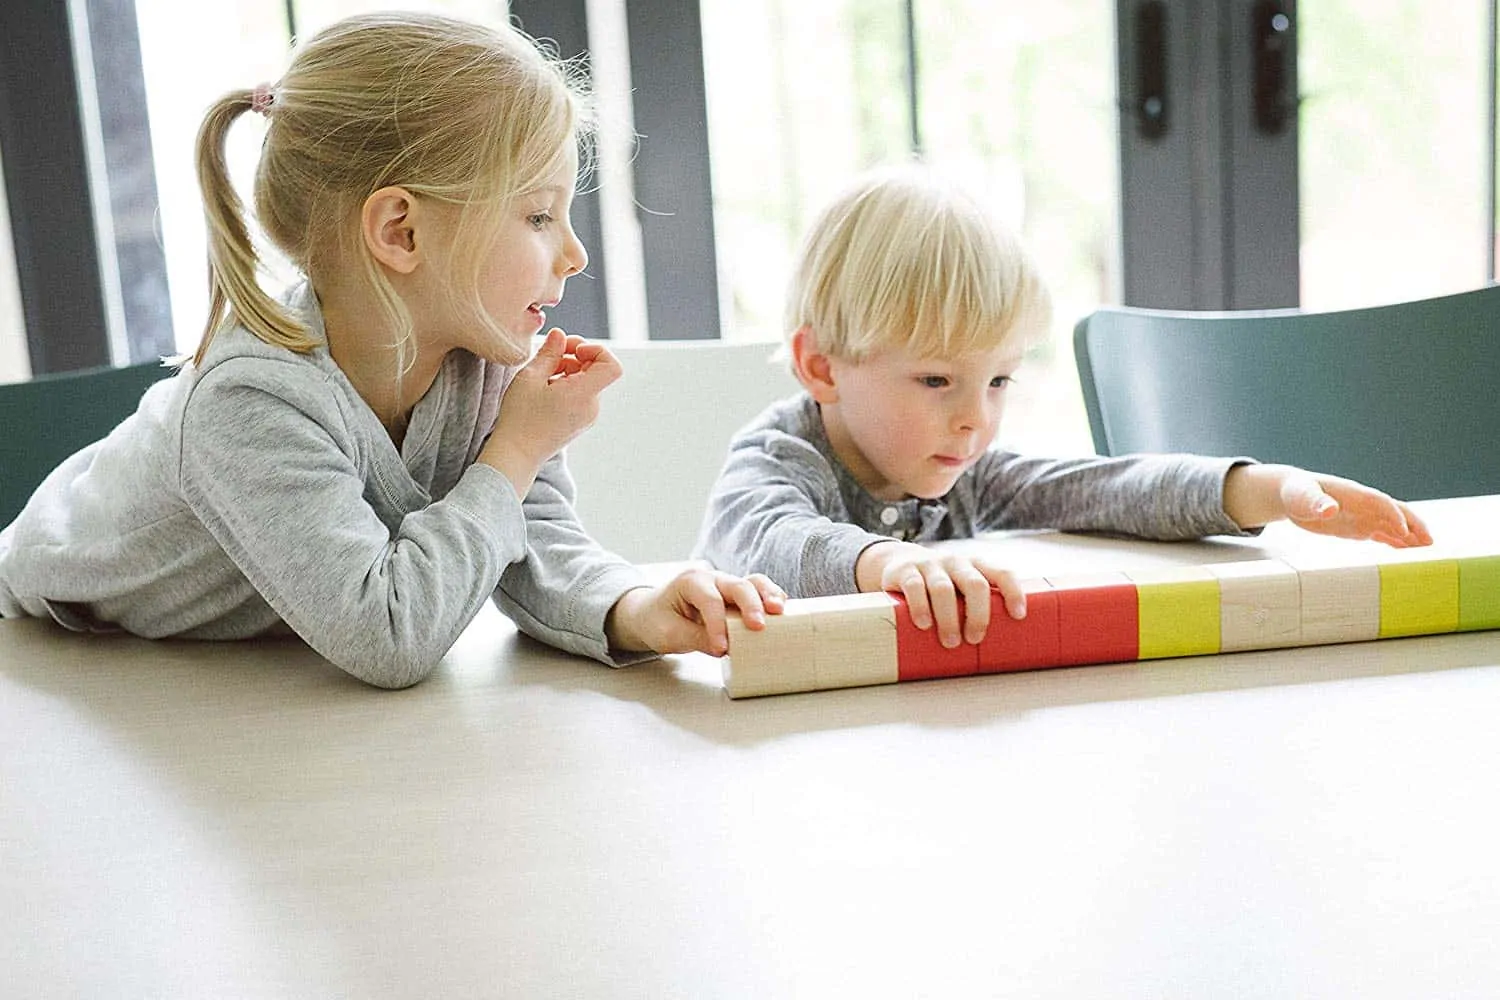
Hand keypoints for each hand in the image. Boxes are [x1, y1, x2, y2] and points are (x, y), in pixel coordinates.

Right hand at [480, 328, 621, 493]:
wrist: (516, 454)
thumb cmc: (520, 418)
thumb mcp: (529, 378)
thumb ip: (549, 353)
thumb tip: (560, 335)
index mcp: (583, 394)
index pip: (612, 366)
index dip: (597, 350)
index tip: (574, 350)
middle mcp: (591, 407)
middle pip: (596, 370)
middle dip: (574, 357)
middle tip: (550, 355)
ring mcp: (587, 416)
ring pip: (586, 381)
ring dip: (567, 370)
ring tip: (541, 375)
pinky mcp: (580, 421)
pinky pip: (580, 395)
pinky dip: (566, 385)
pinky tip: (544, 389)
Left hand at [605, 566, 785, 656]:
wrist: (652, 613)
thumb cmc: (658, 620)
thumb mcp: (668, 634)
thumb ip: (695, 638)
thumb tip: (726, 648)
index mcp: (690, 582)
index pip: (709, 601)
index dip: (717, 625)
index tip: (721, 648)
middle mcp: (712, 578)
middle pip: (737, 585)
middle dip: (750, 605)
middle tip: (758, 627)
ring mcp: (727, 584)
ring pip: (753, 582)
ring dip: (768, 596)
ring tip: (780, 611)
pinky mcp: (738, 596)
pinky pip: (759, 592)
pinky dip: (771, 599)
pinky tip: (783, 612)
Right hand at [855, 541, 1025, 647]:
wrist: (897, 562)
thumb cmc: (939, 585)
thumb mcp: (960, 587)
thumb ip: (976, 605)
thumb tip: (1000, 646)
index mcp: (975, 566)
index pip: (1001, 572)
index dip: (1013, 592)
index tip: (1019, 616)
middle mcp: (955, 562)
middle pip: (974, 584)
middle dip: (978, 615)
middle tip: (974, 639)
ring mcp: (930, 564)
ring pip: (943, 589)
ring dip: (949, 618)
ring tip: (950, 642)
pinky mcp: (905, 571)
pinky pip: (914, 587)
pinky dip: (920, 607)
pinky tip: (924, 624)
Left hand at [1224, 463, 1431, 546]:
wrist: (1293, 493)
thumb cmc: (1297, 492)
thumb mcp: (1303, 497)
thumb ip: (1317, 503)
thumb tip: (1329, 510)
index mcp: (1354, 494)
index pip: (1380, 502)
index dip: (1393, 515)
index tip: (1404, 531)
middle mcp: (1364, 504)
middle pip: (1396, 512)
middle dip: (1414, 525)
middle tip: (1430, 542)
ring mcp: (1363, 515)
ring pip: (1394, 525)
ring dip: (1411, 536)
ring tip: (1428, 551)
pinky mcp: (1359, 527)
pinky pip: (1383, 534)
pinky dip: (1397, 543)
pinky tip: (1408, 553)